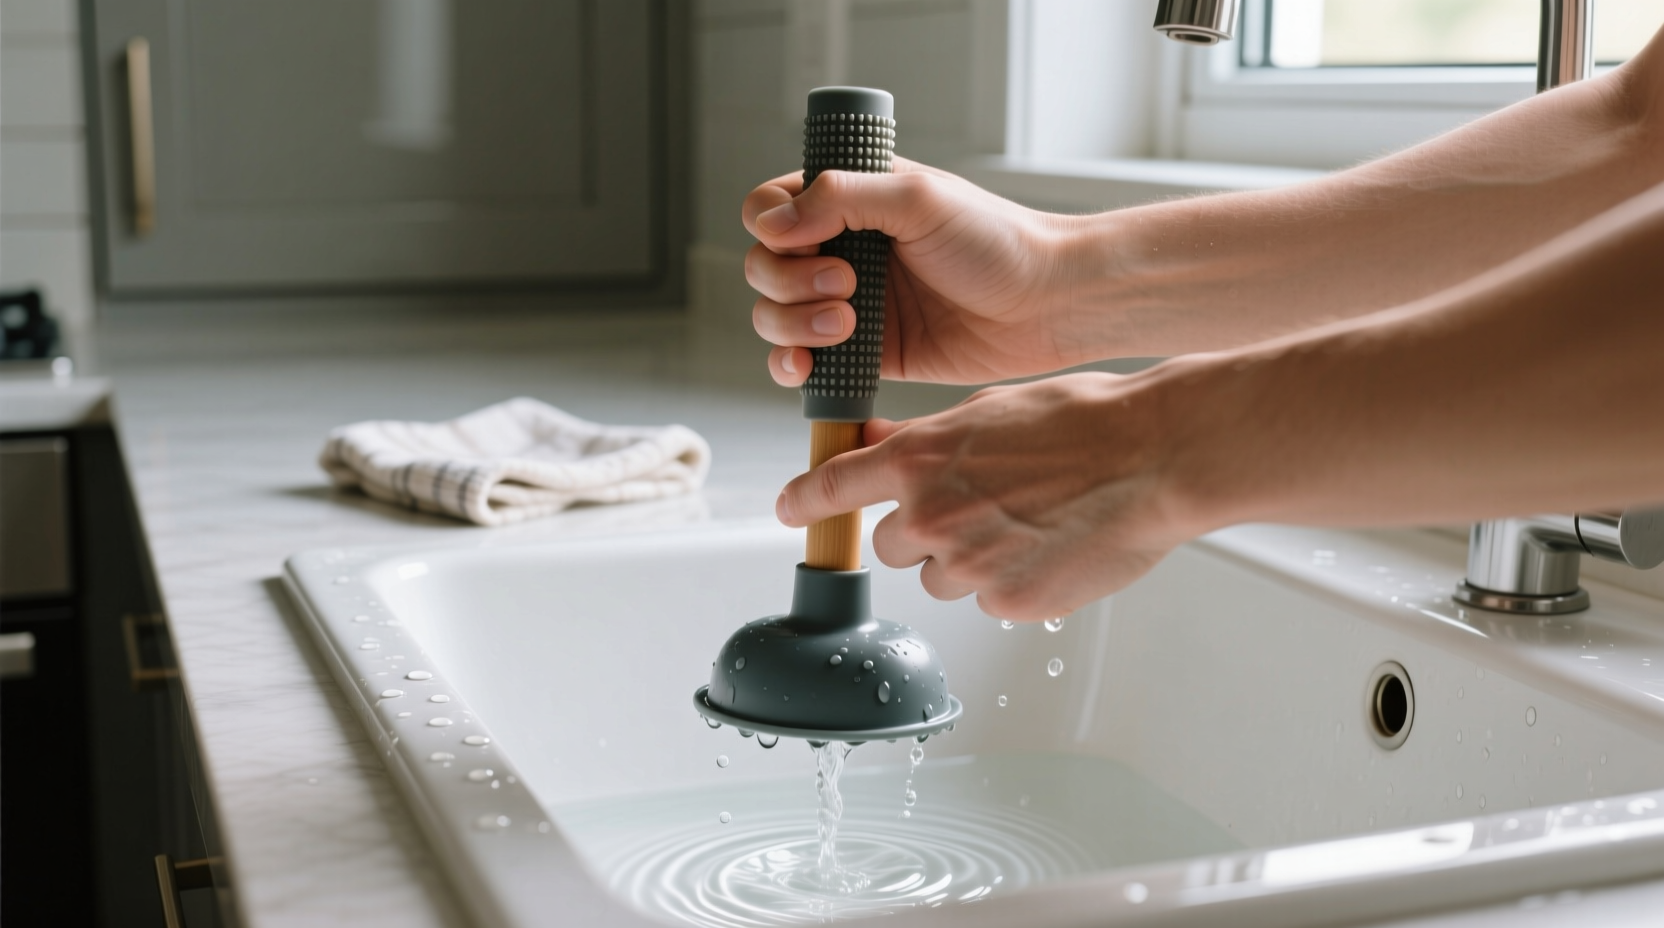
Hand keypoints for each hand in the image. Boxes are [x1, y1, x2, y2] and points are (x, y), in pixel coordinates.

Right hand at [742, 159, 1091, 386]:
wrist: (1046, 305)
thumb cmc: (997, 241)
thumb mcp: (919, 199)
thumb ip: (843, 197)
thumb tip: (773, 222)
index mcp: (851, 200)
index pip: (770, 206)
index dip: (771, 226)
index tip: (805, 238)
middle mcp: (842, 250)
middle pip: (763, 266)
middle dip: (788, 281)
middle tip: (846, 284)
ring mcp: (848, 304)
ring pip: (773, 316)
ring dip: (790, 324)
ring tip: (846, 325)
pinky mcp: (864, 354)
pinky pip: (803, 363)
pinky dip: (791, 366)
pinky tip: (808, 366)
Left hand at [774, 371, 1204, 619]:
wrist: (1153, 457)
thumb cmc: (1081, 420)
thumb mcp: (984, 409)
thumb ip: (921, 437)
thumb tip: (876, 442)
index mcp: (917, 459)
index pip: (832, 487)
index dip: (805, 502)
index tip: (792, 510)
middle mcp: (929, 516)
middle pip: (887, 545)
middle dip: (918, 531)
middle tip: (974, 506)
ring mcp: (968, 566)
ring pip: (938, 578)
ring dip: (965, 560)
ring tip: (1025, 523)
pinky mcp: (1009, 604)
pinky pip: (989, 601)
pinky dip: (1010, 582)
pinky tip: (1050, 548)